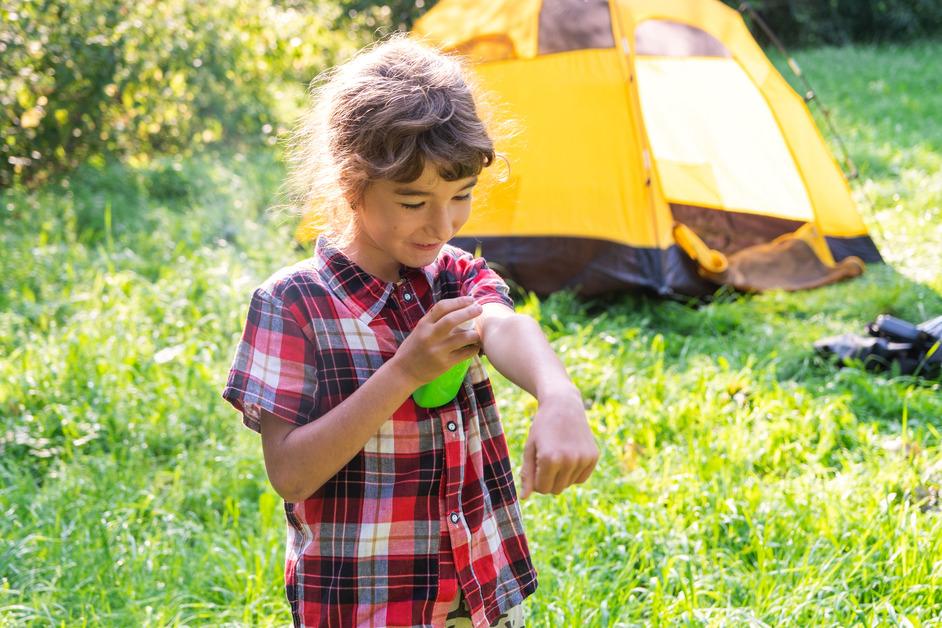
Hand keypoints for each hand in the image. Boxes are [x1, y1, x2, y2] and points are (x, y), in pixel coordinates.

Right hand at [389, 296, 481, 386]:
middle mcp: (430, 336)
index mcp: (423, 325)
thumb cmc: (412, 349)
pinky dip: (473, 349)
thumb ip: (434, 322)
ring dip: (474, 334)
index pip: (442, 307)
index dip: (458, 301)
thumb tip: (456, 310)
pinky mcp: (444, 364)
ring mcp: (438, 350)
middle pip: (452, 320)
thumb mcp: (419, 331)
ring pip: (462, 338)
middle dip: (469, 312)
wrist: (404, 372)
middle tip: (479, 309)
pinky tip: (475, 347)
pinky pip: (464, 354)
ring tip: (478, 333)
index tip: (470, 299)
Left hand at [519, 385, 598, 499]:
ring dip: (561, 476)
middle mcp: (569, 460)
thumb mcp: (530, 448)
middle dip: (548, 480)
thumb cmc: (542, 427)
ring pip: (569, 485)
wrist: (563, 405)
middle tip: (546, 459)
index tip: (536, 464)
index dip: (536, 480)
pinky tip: (570, 455)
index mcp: (549, 459)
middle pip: (556, 490)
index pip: (541, 489)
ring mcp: (583, 459)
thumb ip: (527, 474)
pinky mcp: (593, 457)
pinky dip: (574, 473)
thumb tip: (524, 498)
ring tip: (558, 453)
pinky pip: (581, 479)